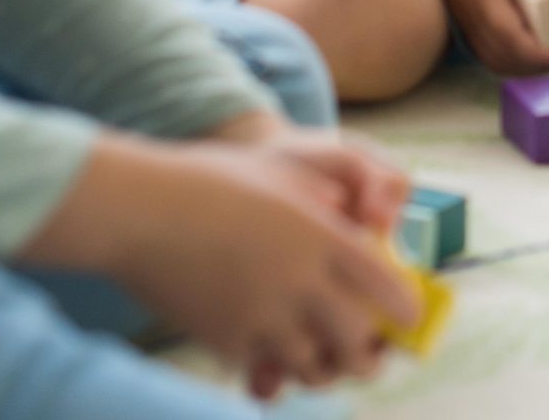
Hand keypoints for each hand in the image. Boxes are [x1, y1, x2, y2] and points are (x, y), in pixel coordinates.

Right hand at [30, 135, 420, 398]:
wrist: (138, 211)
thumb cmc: (209, 182)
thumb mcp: (282, 177)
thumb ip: (325, 206)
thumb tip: (357, 227)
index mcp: (321, 236)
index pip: (384, 287)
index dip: (405, 309)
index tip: (410, 317)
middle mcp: (300, 282)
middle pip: (357, 341)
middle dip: (371, 356)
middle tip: (371, 357)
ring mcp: (262, 318)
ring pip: (314, 368)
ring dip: (325, 369)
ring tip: (325, 364)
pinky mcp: (227, 344)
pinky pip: (266, 371)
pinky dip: (275, 370)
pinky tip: (274, 360)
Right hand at [402, 0, 548, 75]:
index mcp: (484, 0)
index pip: (514, 42)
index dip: (542, 56)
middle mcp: (473, 19)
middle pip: (506, 60)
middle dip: (540, 67)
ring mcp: (466, 22)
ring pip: (495, 60)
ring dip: (526, 66)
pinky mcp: (465, 20)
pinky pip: (488, 51)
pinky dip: (512, 57)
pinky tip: (531, 45)